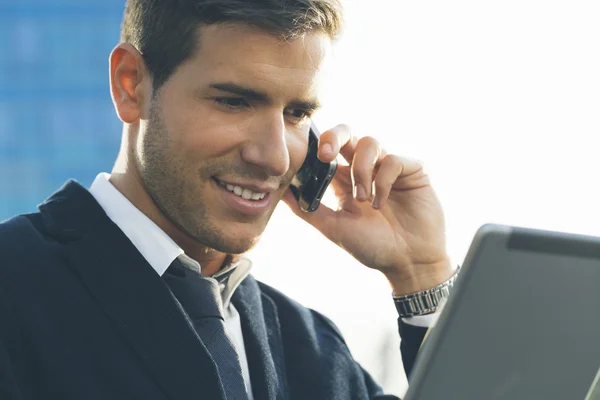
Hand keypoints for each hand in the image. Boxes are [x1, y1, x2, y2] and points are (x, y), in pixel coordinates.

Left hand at [282, 124, 454, 295]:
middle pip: (349, 133)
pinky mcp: (413, 169)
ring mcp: (390, 167)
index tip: (310, 157)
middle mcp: (367, 168)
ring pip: (370, 143)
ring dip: (361, 171)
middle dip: (335, 136)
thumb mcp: (334, 228)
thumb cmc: (372, 246)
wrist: (407, 263)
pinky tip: (380, 203)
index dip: (318, 146)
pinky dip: (382, 181)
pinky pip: (393, 160)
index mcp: (345, 178)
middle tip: (326, 154)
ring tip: (363, 200)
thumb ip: (307, 209)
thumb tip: (280, 192)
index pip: (329, 149)